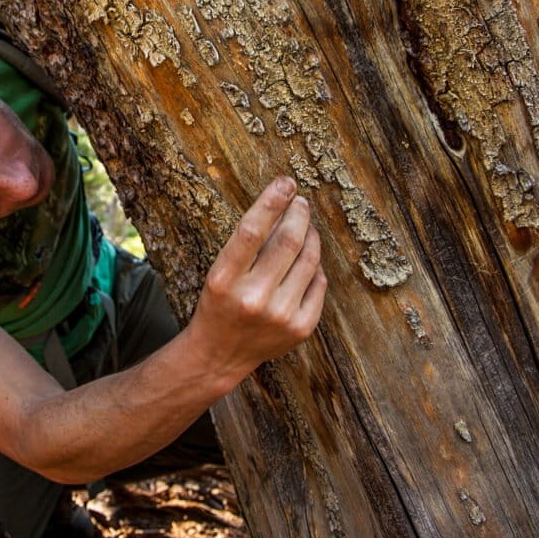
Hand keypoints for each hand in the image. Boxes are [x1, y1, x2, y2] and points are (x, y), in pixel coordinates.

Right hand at [186, 176, 326, 381]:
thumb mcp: (220, 272)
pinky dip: (314, 266)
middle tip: (300, 202)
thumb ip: (249, 244)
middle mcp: (253, 298)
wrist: (220, 355)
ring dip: (310, 235)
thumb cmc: (219, 304)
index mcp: (224, 280)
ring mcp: (280, 315)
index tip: (286, 182)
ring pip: (309, 259)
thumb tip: (284, 207)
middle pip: (288, 240)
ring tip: (305, 226)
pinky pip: (319, 282)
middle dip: (298, 213)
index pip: (252, 230)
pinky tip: (306, 260)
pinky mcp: (301, 328)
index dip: (272, 201)